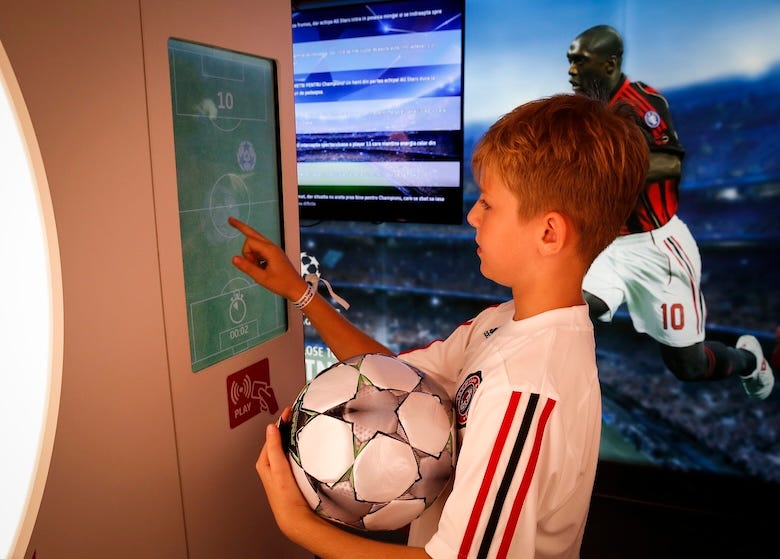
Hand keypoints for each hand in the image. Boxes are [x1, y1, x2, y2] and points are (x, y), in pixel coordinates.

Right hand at [229, 217, 307, 300]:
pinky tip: (260, 267)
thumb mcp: (262, 278)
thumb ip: (247, 268)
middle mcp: (272, 246)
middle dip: (242, 228)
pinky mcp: (274, 254)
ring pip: (256, 243)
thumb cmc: (281, 284)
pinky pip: (260, 250)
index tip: (252, 265)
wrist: (296, 288)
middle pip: (253, 234)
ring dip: (251, 253)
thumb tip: (233, 258)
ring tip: (258, 269)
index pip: (250, 242)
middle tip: (230, 220)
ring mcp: (274, 250)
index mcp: (270, 250)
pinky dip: (256, 256)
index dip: (246, 253)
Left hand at [256, 407, 314, 538]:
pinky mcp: (288, 475)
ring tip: (298, 424)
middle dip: (285, 426)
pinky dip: (294, 446)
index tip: (289, 410)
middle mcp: (270, 465)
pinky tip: (301, 444)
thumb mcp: (278, 469)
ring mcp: (279, 470)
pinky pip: (289, 455)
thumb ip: (274, 448)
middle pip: (277, 440)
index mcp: (264, 462)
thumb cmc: (285, 495)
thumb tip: (270, 427)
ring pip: (283, 447)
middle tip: (294, 413)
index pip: (272, 436)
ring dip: (290, 436)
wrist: (295, 517)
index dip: (280, 422)